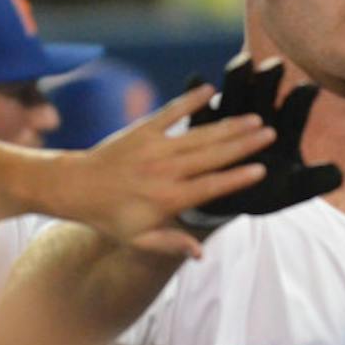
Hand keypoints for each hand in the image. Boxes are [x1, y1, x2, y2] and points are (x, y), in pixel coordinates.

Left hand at [48, 84, 273, 257]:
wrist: (74, 187)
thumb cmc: (109, 216)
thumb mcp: (138, 240)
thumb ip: (172, 243)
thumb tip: (201, 254)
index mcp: (168, 199)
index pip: (211, 187)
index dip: (237, 178)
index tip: (261, 169)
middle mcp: (166, 171)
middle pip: (213, 156)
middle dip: (243, 144)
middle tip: (270, 133)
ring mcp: (155, 147)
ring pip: (199, 135)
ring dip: (228, 125)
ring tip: (253, 118)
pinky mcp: (142, 129)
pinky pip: (171, 112)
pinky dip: (190, 100)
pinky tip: (210, 90)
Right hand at [179, 57, 341, 232]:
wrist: (234, 197)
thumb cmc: (269, 190)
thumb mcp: (294, 189)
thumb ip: (316, 180)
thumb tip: (340, 175)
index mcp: (285, 125)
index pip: (297, 105)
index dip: (302, 97)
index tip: (310, 88)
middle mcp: (260, 113)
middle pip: (266, 89)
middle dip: (271, 77)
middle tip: (277, 64)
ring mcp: (232, 114)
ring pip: (236, 89)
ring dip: (238, 75)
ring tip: (242, 62)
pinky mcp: (205, 123)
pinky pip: (201, 107)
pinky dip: (196, 93)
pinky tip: (195, 79)